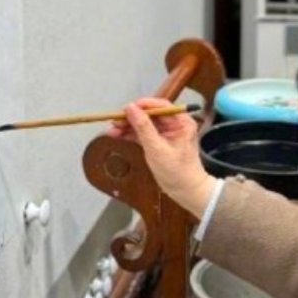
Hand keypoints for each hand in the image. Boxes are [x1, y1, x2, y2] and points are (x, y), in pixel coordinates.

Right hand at [107, 97, 216, 218]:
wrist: (186, 191)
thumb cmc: (177, 172)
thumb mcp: (157, 149)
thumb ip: (143, 128)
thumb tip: (131, 108)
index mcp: (182, 122)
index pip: (161, 106)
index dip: (142, 105)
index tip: (126, 109)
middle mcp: (175, 124)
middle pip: (150, 114)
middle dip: (132, 117)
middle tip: (115, 121)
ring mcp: (166, 133)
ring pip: (144, 124)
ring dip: (128, 126)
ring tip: (112, 130)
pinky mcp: (158, 142)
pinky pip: (143, 134)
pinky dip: (131, 134)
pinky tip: (118, 135)